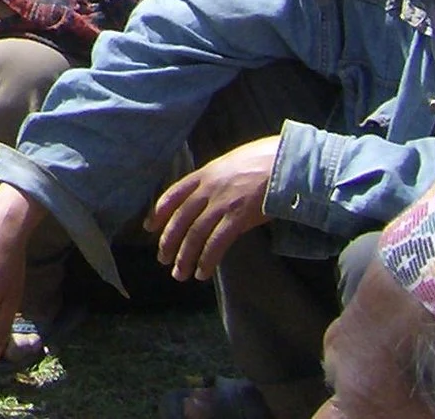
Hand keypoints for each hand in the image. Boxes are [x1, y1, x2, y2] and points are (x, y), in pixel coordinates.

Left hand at [147, 136, 279, 280]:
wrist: (285, 162)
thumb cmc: (262, 161)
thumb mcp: (228, 164)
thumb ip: (214, 180)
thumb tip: (206, 197)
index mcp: (203, 174)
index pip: (172, 195)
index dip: (158, 213)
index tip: (149, 227)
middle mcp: (207, 189)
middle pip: (180, 219)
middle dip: (168, 241)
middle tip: (163, 259)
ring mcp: (222, 203)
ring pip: (195, 234)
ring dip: (185, 257)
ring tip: (180, 274)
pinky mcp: (238, 218)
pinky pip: (216, 243)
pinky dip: (207, 260)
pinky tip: (202, 272)